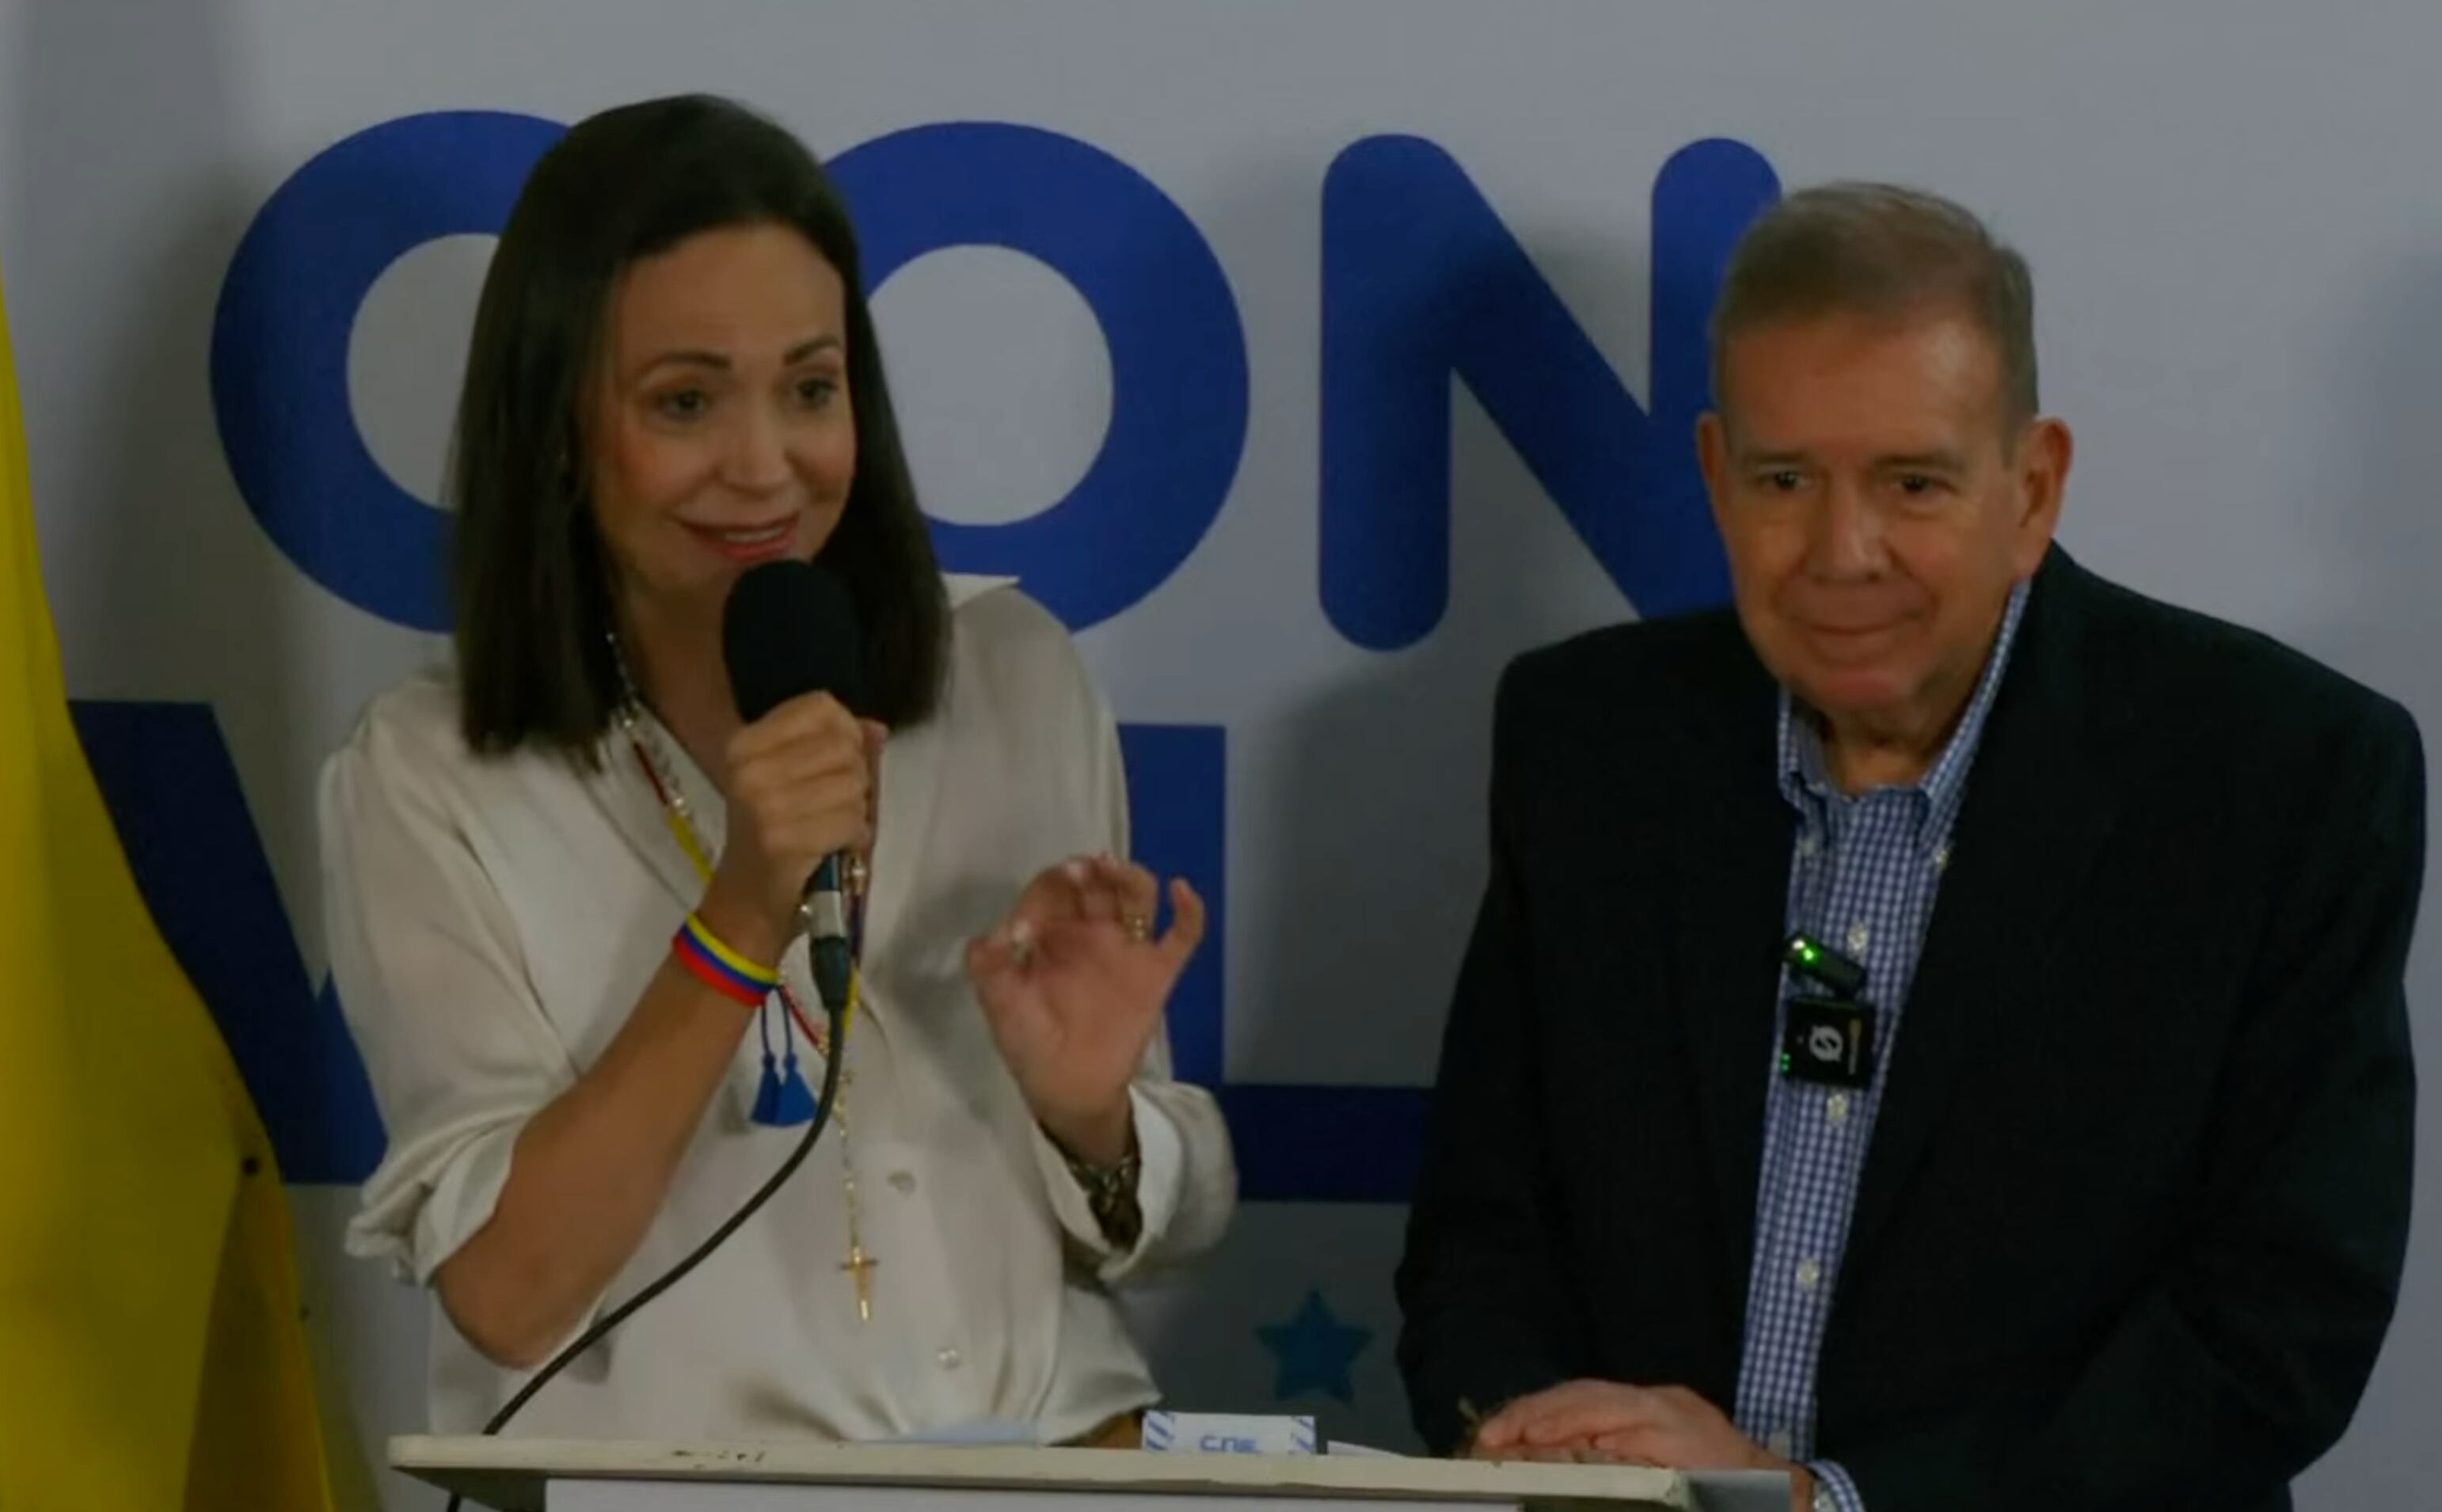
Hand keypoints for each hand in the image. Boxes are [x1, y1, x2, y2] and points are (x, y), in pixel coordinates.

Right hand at [699, 693, 884, 962]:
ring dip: (856, 810)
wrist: (746, 905)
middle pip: (843, 744)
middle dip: (855, 776)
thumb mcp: (792, 782)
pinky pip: (851, 820)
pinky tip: (835, 847)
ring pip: (853, 782)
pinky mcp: (784, 839)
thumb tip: (875, 727)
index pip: (821, 706)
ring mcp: (764, 803)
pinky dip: (855, 836)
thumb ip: (835, 749)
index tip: (836, 762)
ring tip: (833, 826)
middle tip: (836, 804)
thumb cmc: (774, 839)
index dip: (845, 731)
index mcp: (745, 743)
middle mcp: (749, 768)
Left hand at [966, 854, 1205, 1163]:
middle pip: (1097, 882)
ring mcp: (1127, 948)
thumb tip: (1004, 931)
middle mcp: (1091, 930)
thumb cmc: (1029, 1042)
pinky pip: (1183, 935)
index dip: (1044, 891)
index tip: (1032, 921)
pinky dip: (1189, 910)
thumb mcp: (999, 1003)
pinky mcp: (1157, 972)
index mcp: (1051, 931)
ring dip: (1130, 877)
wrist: (1068, 1089)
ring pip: (1138, 896)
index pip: (1052, 889)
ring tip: (1115, 872)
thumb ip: (991, 966)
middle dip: (1089, 869)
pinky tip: (1180, 891)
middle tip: (1083, 872)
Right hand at [1472, 1381, 1810, 1508]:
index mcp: (1667, 1419)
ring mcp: (1662, 1408)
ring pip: (1588, 1401)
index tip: (1502, 1438)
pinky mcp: (1660, 1420)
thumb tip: (1564, 1462)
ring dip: (1540, 1420)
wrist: (1797, 1503)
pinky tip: (1539, 1445)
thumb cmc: (1741, 1499)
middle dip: (1529, 1416)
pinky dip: (1565, 1426)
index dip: (1544, 1421)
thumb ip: (1616, 1475)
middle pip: (1583, 1396)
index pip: (1593, 1407)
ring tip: (1498, 1441)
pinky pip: (1603, 1414)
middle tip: (1483, 1442)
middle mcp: (1661, 1403)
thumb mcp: (1685, 1493)